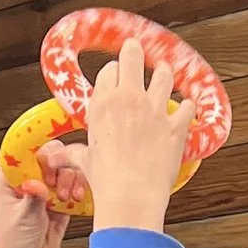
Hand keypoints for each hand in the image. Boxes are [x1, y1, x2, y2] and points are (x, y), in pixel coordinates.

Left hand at [0, 149, 78, 247]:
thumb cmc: (10, 245)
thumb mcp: (21, 218)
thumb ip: (33, 197)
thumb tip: (39, 181)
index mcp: (11, 176)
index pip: (28, 149)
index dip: (43, 150)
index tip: (54, 159)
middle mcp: (29, 179)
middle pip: (52, 155)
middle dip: (61, 166)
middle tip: (57, 185)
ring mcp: (46, 190)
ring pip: (66, 169)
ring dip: (72, 179)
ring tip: (67, 197)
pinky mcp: (60, 203)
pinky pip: (75, 188)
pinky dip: (79, 190)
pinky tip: (76, 199)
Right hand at [79, 43, 196, 235]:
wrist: (131, 195)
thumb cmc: (106, 180)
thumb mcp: (85, 161)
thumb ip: (75, 152)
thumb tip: (59, 155)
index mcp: (103, 103)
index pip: (110, 70)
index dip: (114, 72)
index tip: (117, 78)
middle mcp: (129, 99)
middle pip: (133, 55)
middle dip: (135, 51)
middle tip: (137, 52)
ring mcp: (155, 109)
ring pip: (164, 74)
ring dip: (163, 72)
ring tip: (163, 71)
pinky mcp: (176, 124)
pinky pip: (188, 106)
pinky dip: (187, 107)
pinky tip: (185, 109)